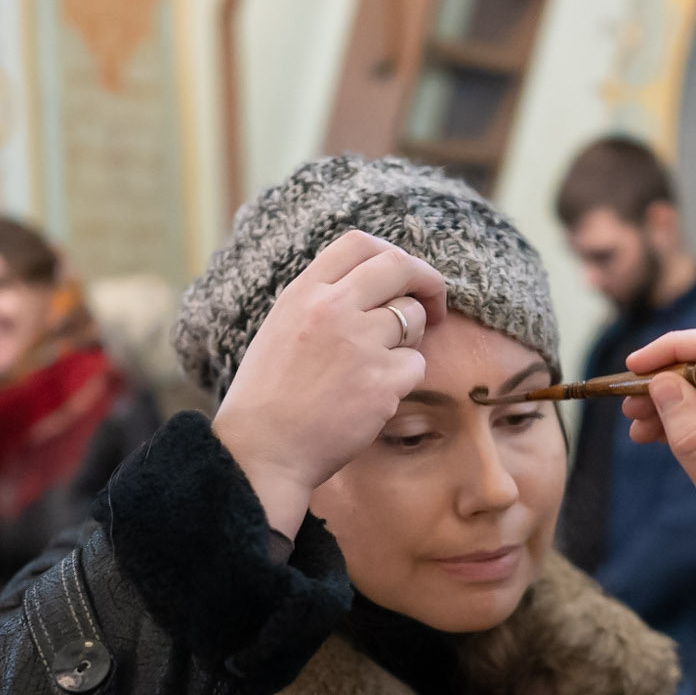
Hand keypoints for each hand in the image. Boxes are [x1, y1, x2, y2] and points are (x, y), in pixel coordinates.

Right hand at [213, 231, 447, 537]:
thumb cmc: (269, 397)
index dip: (392, 255)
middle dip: (427, 282)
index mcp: (303, 293)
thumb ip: (321, 303)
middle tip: (434, 306)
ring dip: (409, 339)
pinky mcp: (381, 381)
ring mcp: (359, 343)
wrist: (261, 450)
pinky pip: (416, 365)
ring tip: (378, 367)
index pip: (359, 244)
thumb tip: (372, 287)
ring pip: (413, 318)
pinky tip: (373, 398)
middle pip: (399, 266)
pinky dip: (403, 380)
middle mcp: (332, 308)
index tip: (403, 277)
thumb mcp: (282, 330)